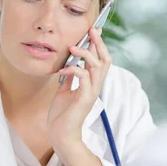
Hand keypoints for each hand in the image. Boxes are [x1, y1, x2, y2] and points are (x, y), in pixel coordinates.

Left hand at [48, 27, 110, 150]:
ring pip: (97, 67)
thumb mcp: (64, 92)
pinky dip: (74, 70)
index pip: (100, 61)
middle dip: (99, 44)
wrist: (61, 135)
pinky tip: (63, 69)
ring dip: (85, 54)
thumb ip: (69, 79)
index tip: (92, 31)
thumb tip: (69, 65)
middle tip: (91, 30)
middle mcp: (94, 87)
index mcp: (91, 84)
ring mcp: (91, 93)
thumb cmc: (62, 116)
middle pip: (104, 60)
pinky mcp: (84, 99)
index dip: (98, 45)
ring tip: (73, 48)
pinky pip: (84, 78)